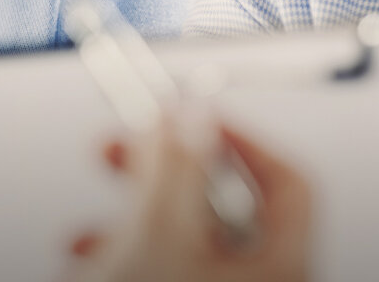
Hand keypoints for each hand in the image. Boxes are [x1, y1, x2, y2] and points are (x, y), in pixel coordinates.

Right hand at [65, 114, 312, 281]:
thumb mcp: (156, 236)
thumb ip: (174, 164)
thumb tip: (189, 112)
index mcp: (285, 272)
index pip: (288, 183)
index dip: (237, 140)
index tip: (188, 118)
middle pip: (228, 210)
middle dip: (165, 177)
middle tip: (125, 152)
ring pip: (186, 248)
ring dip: (132, 226)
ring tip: (93, 232)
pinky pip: (163, 276)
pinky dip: (126, 262)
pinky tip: (90, 266)